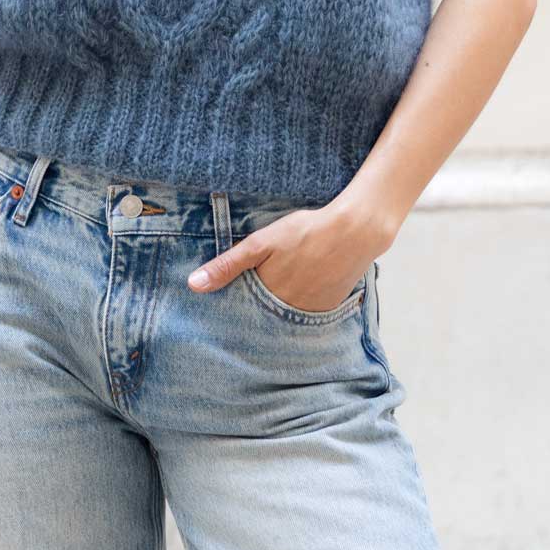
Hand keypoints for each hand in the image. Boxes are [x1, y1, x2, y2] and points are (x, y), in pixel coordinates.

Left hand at [185, 202, 376, 309]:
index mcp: (267, 296)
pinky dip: (298, 308)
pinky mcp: (328, 309)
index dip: (233, 308)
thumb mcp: (260, 243)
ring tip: (279, 292)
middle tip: (254, 298)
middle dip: (254, 312)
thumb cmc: (306, 231)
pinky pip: (306, 316)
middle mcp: (287, 311)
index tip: (222, 310)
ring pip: (284, 317)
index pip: (242, 312)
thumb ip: (227, 265)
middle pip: (263, 317)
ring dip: (277, 311)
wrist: (356, 231)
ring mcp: (310, 312)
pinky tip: (300, 290)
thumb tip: (194, 285)